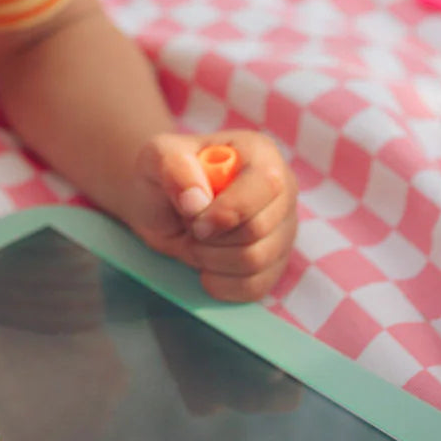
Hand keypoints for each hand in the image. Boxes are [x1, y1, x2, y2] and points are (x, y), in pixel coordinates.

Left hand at [127, 129, 297, 301]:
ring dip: (212, 261)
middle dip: (211, 239)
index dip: (228, 210)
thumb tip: (197, 201)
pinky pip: (256, 287)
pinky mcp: (275, 263)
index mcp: (260, 154)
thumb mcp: (156, 157)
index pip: (266, 184)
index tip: (195, 222)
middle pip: (259, 229)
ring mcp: (283, 229)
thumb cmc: (165, 174)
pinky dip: (221, 284)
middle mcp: (283, 190)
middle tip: (190, 228)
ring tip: (195, 243)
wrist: (163, 204)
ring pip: (257, 262)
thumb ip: (174, 167)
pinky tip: (206, 267)